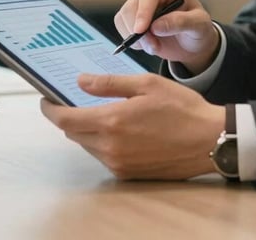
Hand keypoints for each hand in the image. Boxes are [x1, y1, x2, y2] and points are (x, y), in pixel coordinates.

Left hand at [41, 73, 224, 179]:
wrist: (208, 141)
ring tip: (103, 111)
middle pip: (74, 133)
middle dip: (70, 117)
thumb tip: (80, 82)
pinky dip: (103, 141)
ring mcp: (118, 163)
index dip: (51, 109)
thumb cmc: (182, 108)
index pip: (65, 119)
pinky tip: (121, 128)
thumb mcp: (146, 84)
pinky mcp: (128, 173)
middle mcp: (110, 147)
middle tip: (76, 100)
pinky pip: (104, 156)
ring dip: (88, 129)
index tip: (47, 100)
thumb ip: (110, 84)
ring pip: (88, 145)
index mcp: (112, 122)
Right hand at [114, 0, 219, 74]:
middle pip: (132, 5)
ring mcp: (139, 1)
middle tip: (153, 46)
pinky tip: (149, 43)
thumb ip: (181, 22)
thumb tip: (155, 26)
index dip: (144, 11)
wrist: (191, 42)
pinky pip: (121, 26)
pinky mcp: (130, 15)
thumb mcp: (199, 25)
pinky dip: (132, 41)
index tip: (141, 30)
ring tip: (156, 45)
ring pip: (124, 17)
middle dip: (139, 30)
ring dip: (137, 38)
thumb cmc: (198, 29)